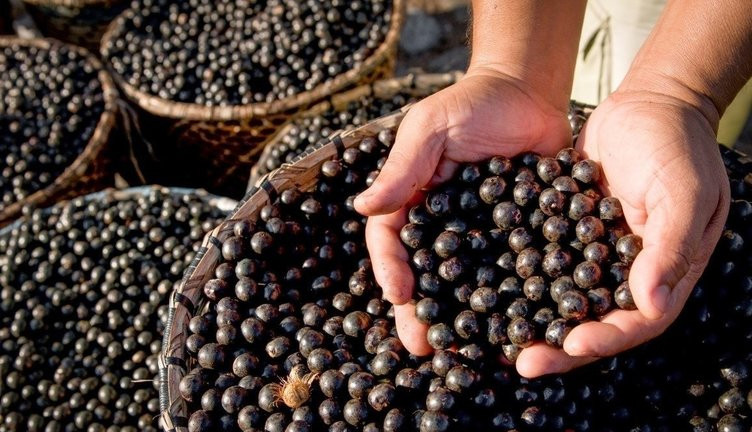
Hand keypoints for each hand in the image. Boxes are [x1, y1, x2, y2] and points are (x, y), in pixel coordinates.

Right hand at [354, 66, 571, 354]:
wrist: (530, 92)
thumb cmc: (473, 103)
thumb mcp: (430, 128)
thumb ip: (403, 168)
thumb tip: (362, 207)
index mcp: (413, 201)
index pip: (392, 240)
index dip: (391, 268)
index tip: (398, 294)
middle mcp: (443, 225)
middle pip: (427, 274)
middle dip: (422, 311)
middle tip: (422, 346)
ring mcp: (482, 235)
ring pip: (467, 284)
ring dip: (462, 318)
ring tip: (464, 352)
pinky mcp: (521, 238)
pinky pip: (513, 273)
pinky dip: (511, 301)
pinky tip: (515, 328)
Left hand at [516, 88, 730, 376]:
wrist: (650, 103)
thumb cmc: (678, 146)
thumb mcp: (684, 193)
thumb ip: (670, 248)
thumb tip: (653, 306)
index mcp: (662, 273)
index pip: (635, 323)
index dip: (603, 339)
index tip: (569, 347)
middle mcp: (624, 271)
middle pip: (591, 320)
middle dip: (557, 344)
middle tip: (520, 361)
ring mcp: (593, 252)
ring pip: (560, 296)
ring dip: (531, 317)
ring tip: (496, 336)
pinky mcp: (565, 230)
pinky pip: (541, 259)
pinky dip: (518, 274)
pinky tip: (485, 284)